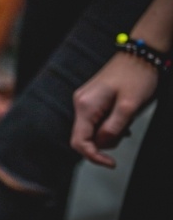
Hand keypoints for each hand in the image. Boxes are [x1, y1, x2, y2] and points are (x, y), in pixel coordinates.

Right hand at [70, 53, 157, 167]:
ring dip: (109, 133)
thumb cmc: (137, 77)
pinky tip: (122, 117)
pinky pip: (95, 121)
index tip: (112, 163)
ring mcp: (85, 101)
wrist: (139, 56)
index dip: (94, 156)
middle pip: (84, 137)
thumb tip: (102, 145)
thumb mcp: (129, 106)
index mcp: (86, 106)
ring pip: (91, 130)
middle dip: (104, 143)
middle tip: (126, 134)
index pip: (79, 141)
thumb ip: (113, 129)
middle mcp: (80, 103)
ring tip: (127, 121)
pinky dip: (108, 125)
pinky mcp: (91, 99)